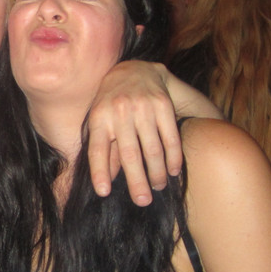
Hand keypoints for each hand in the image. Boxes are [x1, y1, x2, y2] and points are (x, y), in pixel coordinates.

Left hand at [87, 60, 183, 204]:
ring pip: (152, 148)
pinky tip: (173, 171)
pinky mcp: (162, 105)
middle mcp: (119, 111)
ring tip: (157, 187)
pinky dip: (173, 157)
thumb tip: (106, 183)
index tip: (103, 193)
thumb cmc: (111, 104)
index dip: (100, 172)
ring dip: (157, 172)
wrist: (134, 70)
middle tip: (142, 201)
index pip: (97, 149)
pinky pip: (170, 137)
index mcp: (99, 117)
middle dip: (136, 181)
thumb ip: (103, 150)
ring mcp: (142, 107)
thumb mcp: (100, 122)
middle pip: (129, 154)